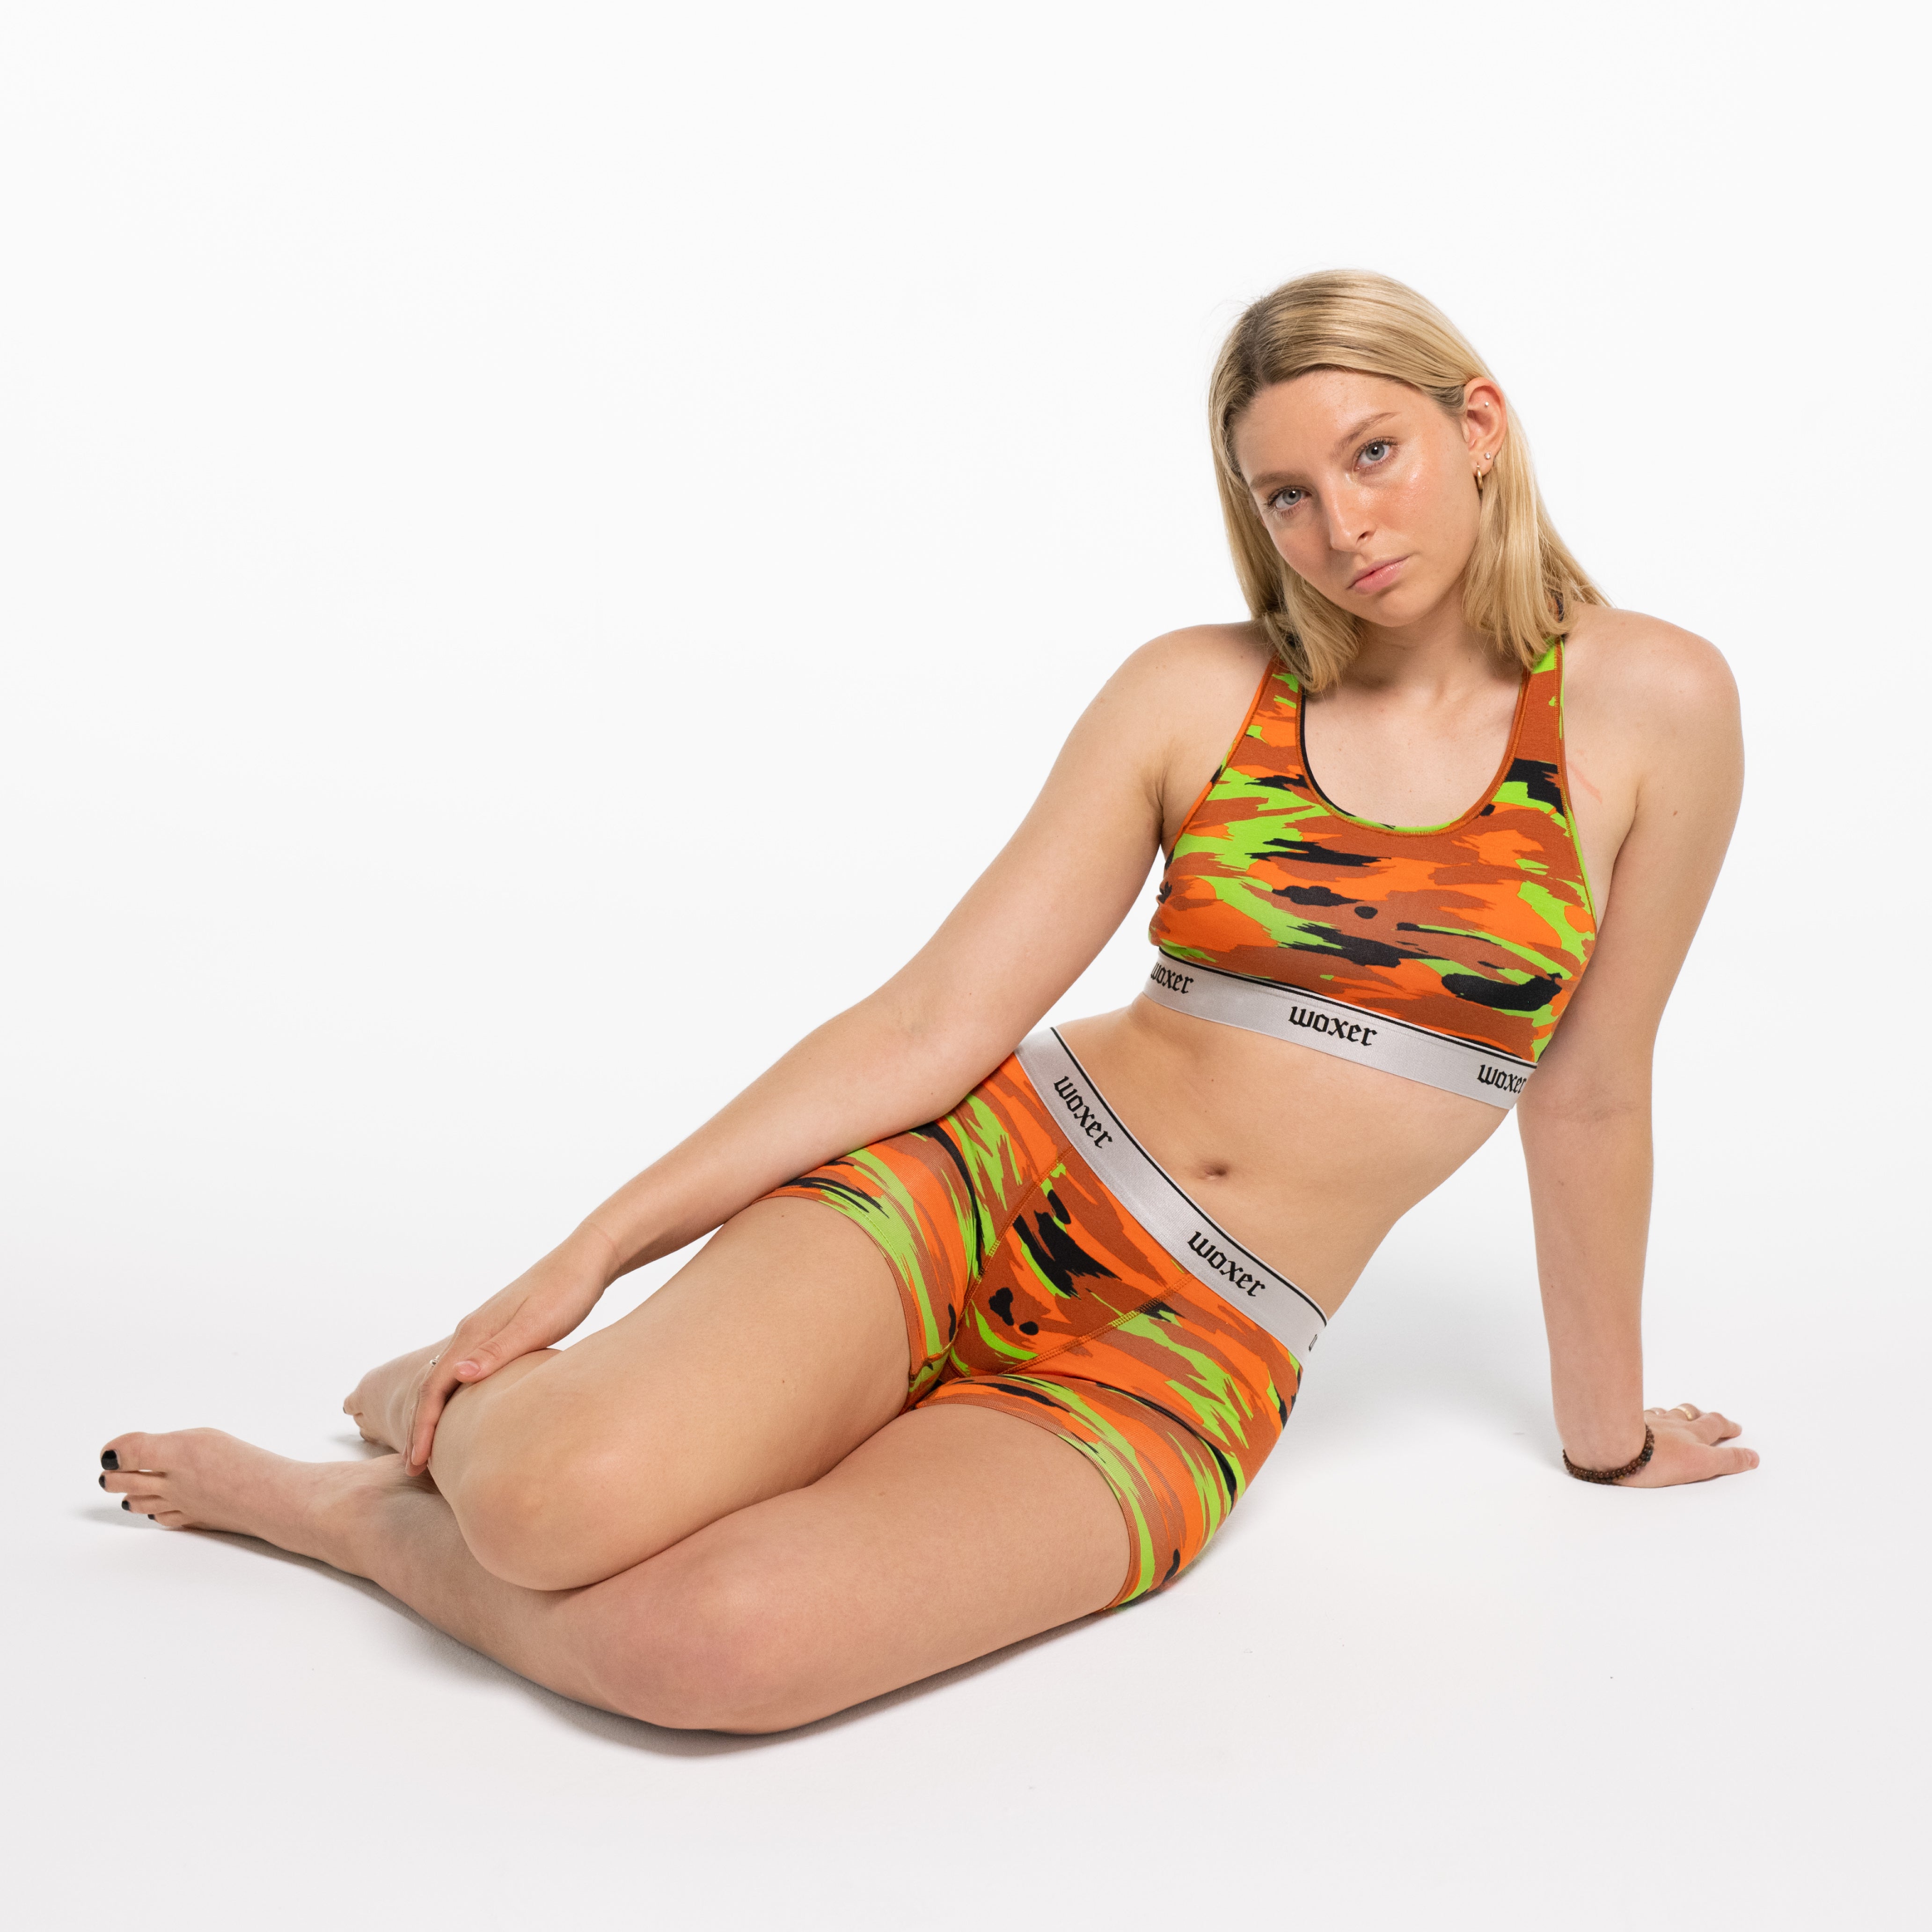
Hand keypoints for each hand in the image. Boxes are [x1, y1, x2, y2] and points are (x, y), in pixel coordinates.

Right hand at [403, 1225, 616, 1471]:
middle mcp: (471, 1331)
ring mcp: (484, 1332)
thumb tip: (460, 1375)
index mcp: (474, 1332)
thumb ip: (498, 1350)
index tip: (417, 1462)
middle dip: (421, 1427)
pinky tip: (465, 1415)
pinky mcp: (500, 1334)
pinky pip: (464, 1373)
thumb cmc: (565, 1293)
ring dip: (435, 1414)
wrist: (584, 1262)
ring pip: (445, 1379)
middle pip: (432, 1386)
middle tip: (416, 1468)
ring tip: (433, 1450)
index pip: (433, 1387)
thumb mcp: (536, 1324)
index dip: (423, 1426)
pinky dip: (454, 1399)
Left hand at [1615, 1403, 1758, 1486]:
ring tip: (1675, 1414)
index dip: (1727, 1426)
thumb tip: (1753, 1457)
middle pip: (1690, 1413)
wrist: (1616, 1446)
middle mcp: (1671, 1423)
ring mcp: (1648, 1421)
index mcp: (1692, 1433)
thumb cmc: (1658, 1459)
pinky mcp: (1626, 1422)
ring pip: (1664, 1412)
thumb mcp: (1702, 1464)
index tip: (1735, 1427)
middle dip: (1702, 1415)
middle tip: (1708, 1416)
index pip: (1715, 1425)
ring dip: (1673, 1413)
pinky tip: (1640, 1417)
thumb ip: (1728, 1461)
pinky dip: (1646, 1415)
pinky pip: (1639, 1414)